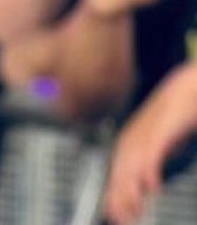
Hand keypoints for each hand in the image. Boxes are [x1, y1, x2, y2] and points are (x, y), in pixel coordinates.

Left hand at [104, 63, 196, 223]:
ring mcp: (145, 135)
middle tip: (121, 219)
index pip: (116, 174)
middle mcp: (132, 140)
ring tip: (133, 210)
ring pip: (132, 166)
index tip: (115, 216)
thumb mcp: (157, 143)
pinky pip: (152, 153)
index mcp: (128, 143)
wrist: (186, 88)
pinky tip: (153, 187)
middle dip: (119, 198)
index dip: (114, 196)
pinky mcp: (161, 130)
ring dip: (131, 189)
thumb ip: (148, 162)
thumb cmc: (173, 116)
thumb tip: (144, 185)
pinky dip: (150, 171)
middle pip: (121, 173)